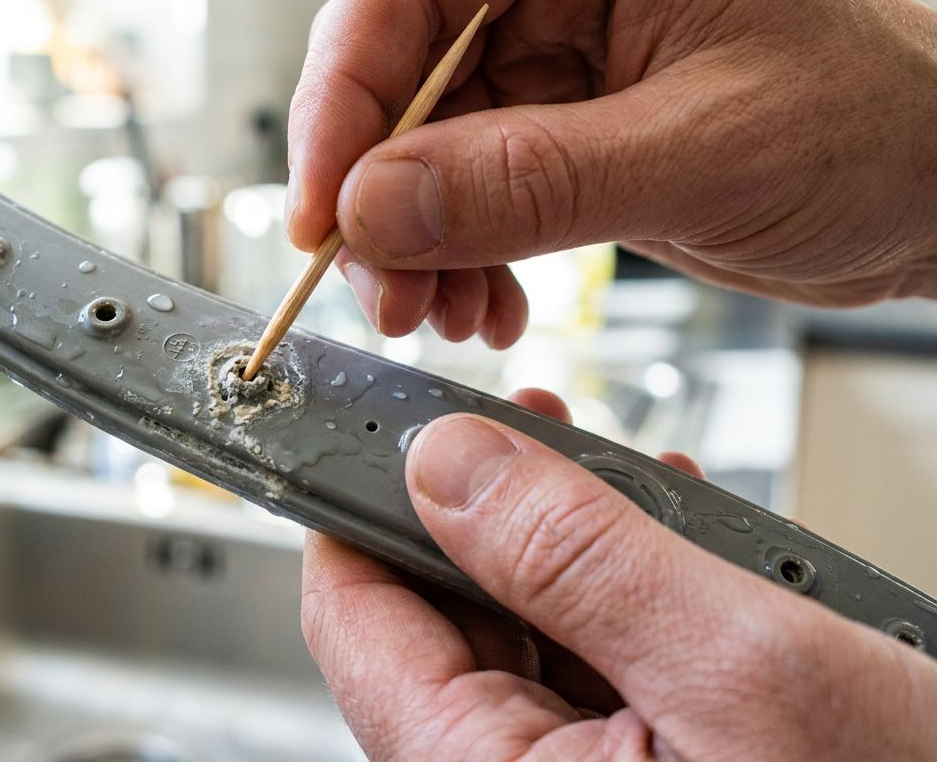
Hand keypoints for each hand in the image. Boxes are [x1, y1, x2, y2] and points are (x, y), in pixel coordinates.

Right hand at [287, 0, 936, 343]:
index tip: (325, 210)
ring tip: (442, 314)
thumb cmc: (878, 126)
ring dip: (414, 245)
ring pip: (422, 151)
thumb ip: (533, 180)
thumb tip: (379, 207)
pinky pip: (467, 195)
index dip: (344, 99)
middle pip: (398, 78)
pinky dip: (460, 260)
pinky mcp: (558, 135)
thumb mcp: (706, 151)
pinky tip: (487, 306)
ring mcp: (553, 64)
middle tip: (383, 292)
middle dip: (378, 199)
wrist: (934, 192)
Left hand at [301, 389, 936, 759]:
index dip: (358, 504)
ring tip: (607, 468)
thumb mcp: (735, 666)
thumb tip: (445, 463)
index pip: (355, 618)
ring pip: (515, 634)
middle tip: (524, 423)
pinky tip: (667, 541)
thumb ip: (576, 558)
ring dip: (560, 545)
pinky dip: (619, 597)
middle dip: (481, 512)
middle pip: (434, 618)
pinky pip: (589, 671)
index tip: (390, 419)